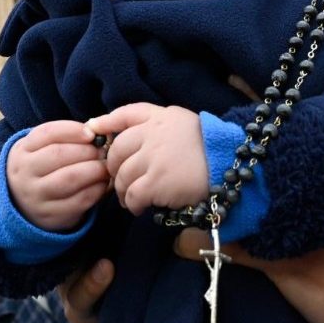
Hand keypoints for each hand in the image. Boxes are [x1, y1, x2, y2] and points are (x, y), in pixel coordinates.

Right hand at [6, 120, 109, 230]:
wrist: (23, 204)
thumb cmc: (43, 168)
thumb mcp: (43, 149)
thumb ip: (68, 138)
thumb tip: (101, 131)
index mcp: (22, 151)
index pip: (47, 133)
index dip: (73, 130)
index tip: (91, 133)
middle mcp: (24, 173)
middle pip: (59, 154)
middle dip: (87, 150)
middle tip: (102, 151)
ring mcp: (35, 196)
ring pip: (70, 178)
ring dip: (94, 170)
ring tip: (104, 167)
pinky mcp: (51, 216)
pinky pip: (80, 199)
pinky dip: (97, 189)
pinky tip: (102, 183)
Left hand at [87, 104, 206, 215]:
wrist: (229, 164)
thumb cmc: (207, 144)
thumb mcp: (180, 120)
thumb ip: (151, 120)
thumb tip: (111, 126)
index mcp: (158, 117)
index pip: (123, 116)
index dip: (105, 125)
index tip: (94, 133)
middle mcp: (152, 133)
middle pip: (116, 151)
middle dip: (114, 168)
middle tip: (121, 180)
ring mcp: (153, 158)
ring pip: (121, 176)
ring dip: (122, 190)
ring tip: (131, 197)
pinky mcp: (157, 182)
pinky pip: (133, 195)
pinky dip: (133, 204)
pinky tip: (140, 207)